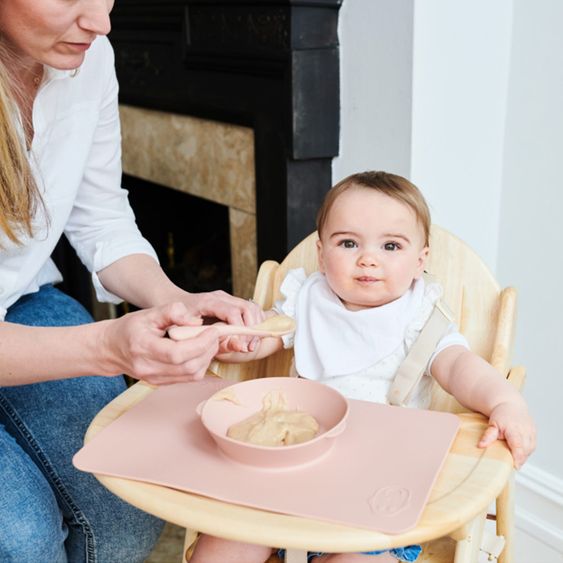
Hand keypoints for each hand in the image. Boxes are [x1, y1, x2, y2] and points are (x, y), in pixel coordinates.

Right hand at [101, 302, 219, 384]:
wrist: (112, 349)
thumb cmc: (131, 328)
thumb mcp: (148, 313)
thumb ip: (172, 311)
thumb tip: (196, 321)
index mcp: (143, 348)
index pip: (177, 353)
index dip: (200, 343)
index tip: (213, 330)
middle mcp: (149, 368)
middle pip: (189, 367)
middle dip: (208, 350)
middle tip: (216, 334)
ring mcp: (155, 379)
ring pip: (192, 375)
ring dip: (207, 358)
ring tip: (210, 341)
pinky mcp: (162, 383)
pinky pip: (188, 378)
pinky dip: (201, 364)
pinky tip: (201, 350)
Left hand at [181, 291, 264, 351]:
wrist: (171, 302)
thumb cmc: (176, 319)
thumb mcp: (185, 330)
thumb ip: (204, 338)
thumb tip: (227, 344)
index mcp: (208, 301)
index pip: (233, 312)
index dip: (240, 330)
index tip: (241, 346)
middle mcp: (220, 297)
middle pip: (247, 308)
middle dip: (252, 330)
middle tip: (249, 348)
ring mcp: (227, 298)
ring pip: (252, 308)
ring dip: (256, 326)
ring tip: (251, 345)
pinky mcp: (232, 302)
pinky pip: (251, 309)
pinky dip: (255, 322)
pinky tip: (250, 337)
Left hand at [478, 401, 535, 468]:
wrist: (510, 404)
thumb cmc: (500, 415)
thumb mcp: (492, 425)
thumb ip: (488, 436)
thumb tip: (481, 446)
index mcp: (515, 430)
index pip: (518, 447)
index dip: (518, 458)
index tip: (515, 466)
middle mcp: (525, 431)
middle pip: (525, 451)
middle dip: (519, 458)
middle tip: (509, 462)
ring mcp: (531, 432)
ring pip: (529, 450)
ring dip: (523, 455)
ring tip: (513, 454)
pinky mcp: (534, 433)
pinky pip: (532, 446)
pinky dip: (526, 450)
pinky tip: (519, 450)